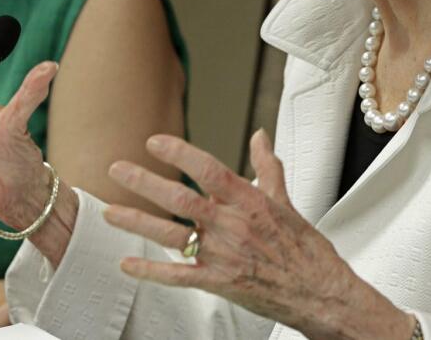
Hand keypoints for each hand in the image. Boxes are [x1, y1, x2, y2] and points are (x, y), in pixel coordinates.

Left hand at [103, 130, 414, 339]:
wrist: (320, 292)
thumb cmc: (306, 251)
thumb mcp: (286, 201)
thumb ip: (267, 167)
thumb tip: (260, 138)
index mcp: (249, 201)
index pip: (207, 168)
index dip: (178, 152)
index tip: (155, 142)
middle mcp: (232, 224)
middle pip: (180, 197)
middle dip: (144, 182)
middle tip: (117, 169)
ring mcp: (223, 253)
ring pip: (172, 233)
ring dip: (137, 221)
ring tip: (110, 211)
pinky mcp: (219, 281)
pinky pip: (177, 275)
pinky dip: (150, 270)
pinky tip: (128, 264)